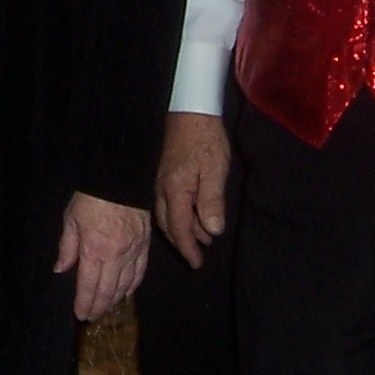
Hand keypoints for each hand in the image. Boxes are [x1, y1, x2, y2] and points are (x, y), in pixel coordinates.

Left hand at [55, 192, 149, 321]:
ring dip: (114, 301)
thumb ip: (67, 247)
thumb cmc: (91, 198)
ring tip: (106, 309)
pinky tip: (126, 293)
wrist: (120, 180)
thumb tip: (61, 269)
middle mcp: (114, 256)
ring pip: (125, 285)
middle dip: (98, 307)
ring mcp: (132, 252)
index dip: (84, 303)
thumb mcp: (71, 219)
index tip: (80, 314)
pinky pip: (140, 273)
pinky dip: (132, 286)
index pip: (88, 285)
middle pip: (107, 290)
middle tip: (92, 318)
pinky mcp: (144, 247)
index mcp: (93, 249)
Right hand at [154, 112, 231, 268]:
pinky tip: (190, 214)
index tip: (197, 263)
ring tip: (200, 238)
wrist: (189, 110)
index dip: (188, 248)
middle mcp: (161, 190)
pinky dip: (178, 216)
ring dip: (182, 229)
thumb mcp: (215, 170)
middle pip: (169, 225)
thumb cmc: (205, 139)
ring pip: (167, 215)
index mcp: (175, 191)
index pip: (179, 229)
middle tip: (197, 256)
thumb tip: (212, 230)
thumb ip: (212, 201)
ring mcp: (159, 182)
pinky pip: (166, 204)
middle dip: (183, 243)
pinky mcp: (162, 174)